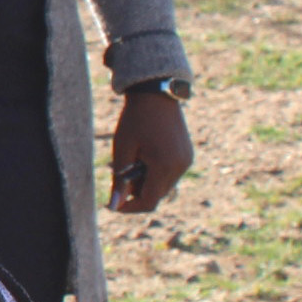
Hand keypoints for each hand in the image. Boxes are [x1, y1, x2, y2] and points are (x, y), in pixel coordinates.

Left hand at [108, 88, 194, 212]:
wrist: (156, 94)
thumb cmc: (134, 120)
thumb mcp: (122, 149)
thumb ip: (120, 180)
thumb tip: (114, 205)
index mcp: (164, 166)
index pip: (149, 201)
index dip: (130, 207)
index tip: (114, 205)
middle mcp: (180, 167)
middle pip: (158, 195)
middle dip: (138, 192)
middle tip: (121, 176)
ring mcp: (186, 161)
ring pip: (165, 186)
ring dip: (147, 182)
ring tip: (134, 161)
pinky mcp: (187, 155)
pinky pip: (171, 174)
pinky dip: (156, 173)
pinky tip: (145, 157)